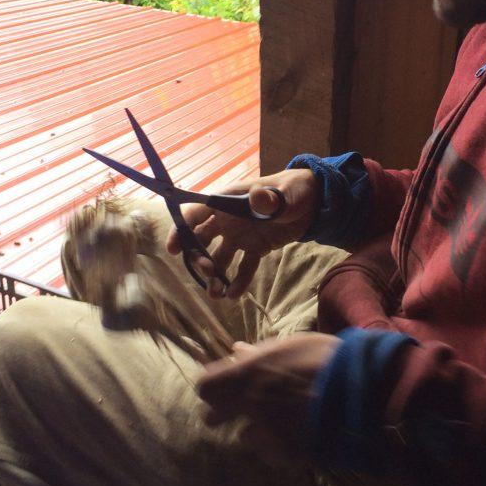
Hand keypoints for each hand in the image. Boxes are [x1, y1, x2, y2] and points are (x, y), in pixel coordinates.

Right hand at [165, 168, 318, 298]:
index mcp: (227, 202)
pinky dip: (238, 281)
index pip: (195, 215)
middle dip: (199, 258)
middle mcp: (228, 221)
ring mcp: (240, 236)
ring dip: (215, 276)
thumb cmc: (292, 190)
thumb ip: (268, 199)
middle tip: (208, 272)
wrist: (312, 202)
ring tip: (217, 295)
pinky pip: (243, 267)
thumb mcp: (282, 194)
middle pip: (201, 240)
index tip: (173, 250)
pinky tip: (234, 295)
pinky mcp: (256, 249)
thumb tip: (257, 196)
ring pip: (220, 258)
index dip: (180, 230)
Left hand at [197, 334, 340, 460]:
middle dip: (224, 413)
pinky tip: (293, 437)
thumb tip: (236, 350)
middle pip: (213, 418)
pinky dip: (278, 448)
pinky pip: (271, 455)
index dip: (214, 386)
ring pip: (245, 438)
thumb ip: (259, 353)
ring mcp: (268, 432)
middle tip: (242, 407)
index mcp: (248, 375)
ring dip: (255, 431)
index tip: (226, 383)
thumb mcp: (291, 346)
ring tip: (277, 422)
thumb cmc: (326, 358)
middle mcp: (250, 405)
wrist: (362, 391)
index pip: (205, 387)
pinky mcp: (288, 454)